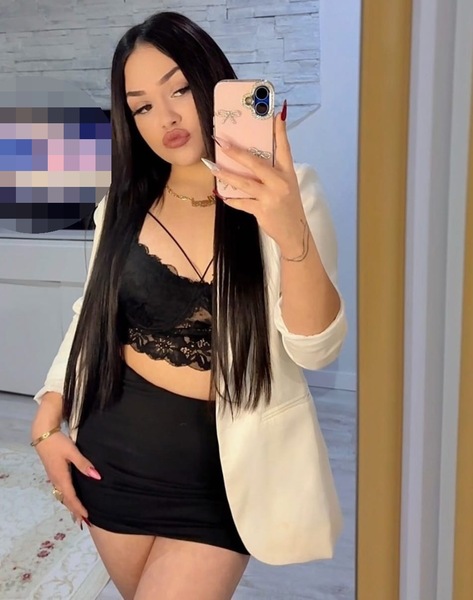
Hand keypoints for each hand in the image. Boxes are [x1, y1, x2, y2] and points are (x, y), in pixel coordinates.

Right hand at [33, 431, 100, 527]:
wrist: (43, 436)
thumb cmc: (58, 443)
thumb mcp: (72, 452)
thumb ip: (84, 464)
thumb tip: (97, 477)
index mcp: (61, 477)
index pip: (71, 497)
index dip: (79, 508)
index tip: (87, 517)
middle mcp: (56, 481)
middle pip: (66, 500)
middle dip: (75, 511)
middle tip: (84, 522)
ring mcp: (54, 477)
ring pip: (63, 496)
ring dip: (71, 506)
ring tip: (78, 514)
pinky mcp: (53, 473)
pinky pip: (61, 491)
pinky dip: (67, 498)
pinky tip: (71, 498)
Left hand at [202, 101, 307, 252]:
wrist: (295, 233)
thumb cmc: (288, 206)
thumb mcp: (287, 185)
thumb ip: (273, 171)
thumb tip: (251, 157)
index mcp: (288, 172)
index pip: (284, 147)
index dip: (279, 130)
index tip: (275, 113)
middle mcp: (280, 182)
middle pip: (256, 163)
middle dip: (236, 152)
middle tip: (221, 142)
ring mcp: (271, 197)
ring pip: (244, 183)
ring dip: (226, 174)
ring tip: (212, 167)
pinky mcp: (262, 211)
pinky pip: (241, 202)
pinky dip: (230, 199)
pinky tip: (221, 194)